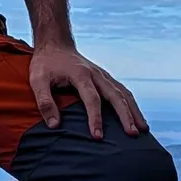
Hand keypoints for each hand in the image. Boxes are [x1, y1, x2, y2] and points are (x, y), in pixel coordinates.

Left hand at [27, 43, 145, 139]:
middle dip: (125, 116)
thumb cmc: (45, 64)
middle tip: (132, 134)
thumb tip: (54, 125)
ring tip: (143, 129)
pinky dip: (131, 104)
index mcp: (80, 74)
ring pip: (123, 93)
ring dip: (134, 111)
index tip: (98, 137)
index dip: (95, 118)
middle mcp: (96, 74)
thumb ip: (44, 102)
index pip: (92, 99)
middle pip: (115, 95)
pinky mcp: (105, 78)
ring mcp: (103, 75)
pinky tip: (137, 117)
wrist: (55, 44)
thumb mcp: (37, 80)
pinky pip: (122, 91)